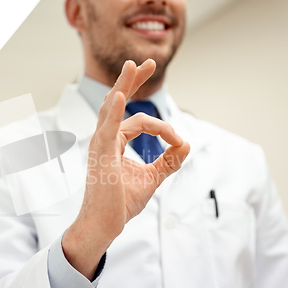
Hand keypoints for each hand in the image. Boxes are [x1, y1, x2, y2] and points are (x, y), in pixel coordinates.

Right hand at [62, 59, 190, 279]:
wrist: (107, 224)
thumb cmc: (121, 202)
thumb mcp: (153, 178)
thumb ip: (169, 161)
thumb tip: (187, 145)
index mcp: (115, 142)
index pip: (139, 121)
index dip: (162, 128)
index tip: (178, 142)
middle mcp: (105, 139)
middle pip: (117, 103)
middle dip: (132, 81)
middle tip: (148, 63)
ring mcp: (100, 146)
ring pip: (110, 109)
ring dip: (122, 86)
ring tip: (132, 66)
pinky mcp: (101, 156)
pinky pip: (107, 130)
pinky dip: (113, 112)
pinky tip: (119, 95)